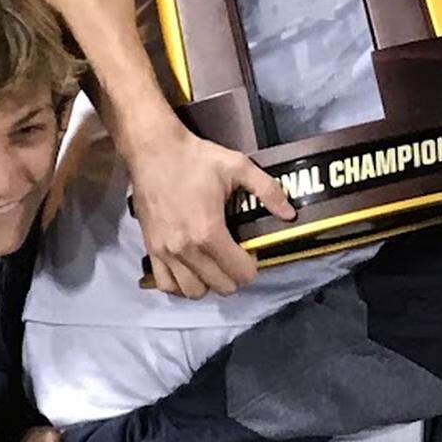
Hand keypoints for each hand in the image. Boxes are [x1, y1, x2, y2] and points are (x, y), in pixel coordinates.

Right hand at [126, 123, 294, 298]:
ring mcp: (165, 252)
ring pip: (193, 291)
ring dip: (208, 283)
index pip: (240, 273)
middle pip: (221, 287)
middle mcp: (186, 249)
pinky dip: (180, 284)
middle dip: (234, 275)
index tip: (250, 250)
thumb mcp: (238, 166)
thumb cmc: (195, 158)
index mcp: (209, 232)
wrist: (153, 150)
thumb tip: (290, 214)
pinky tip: (189, 269)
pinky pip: (166, 285)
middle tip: (234, 256)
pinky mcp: (150, 249)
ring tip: (212, 264)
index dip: (252, 266)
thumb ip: (268, 190)